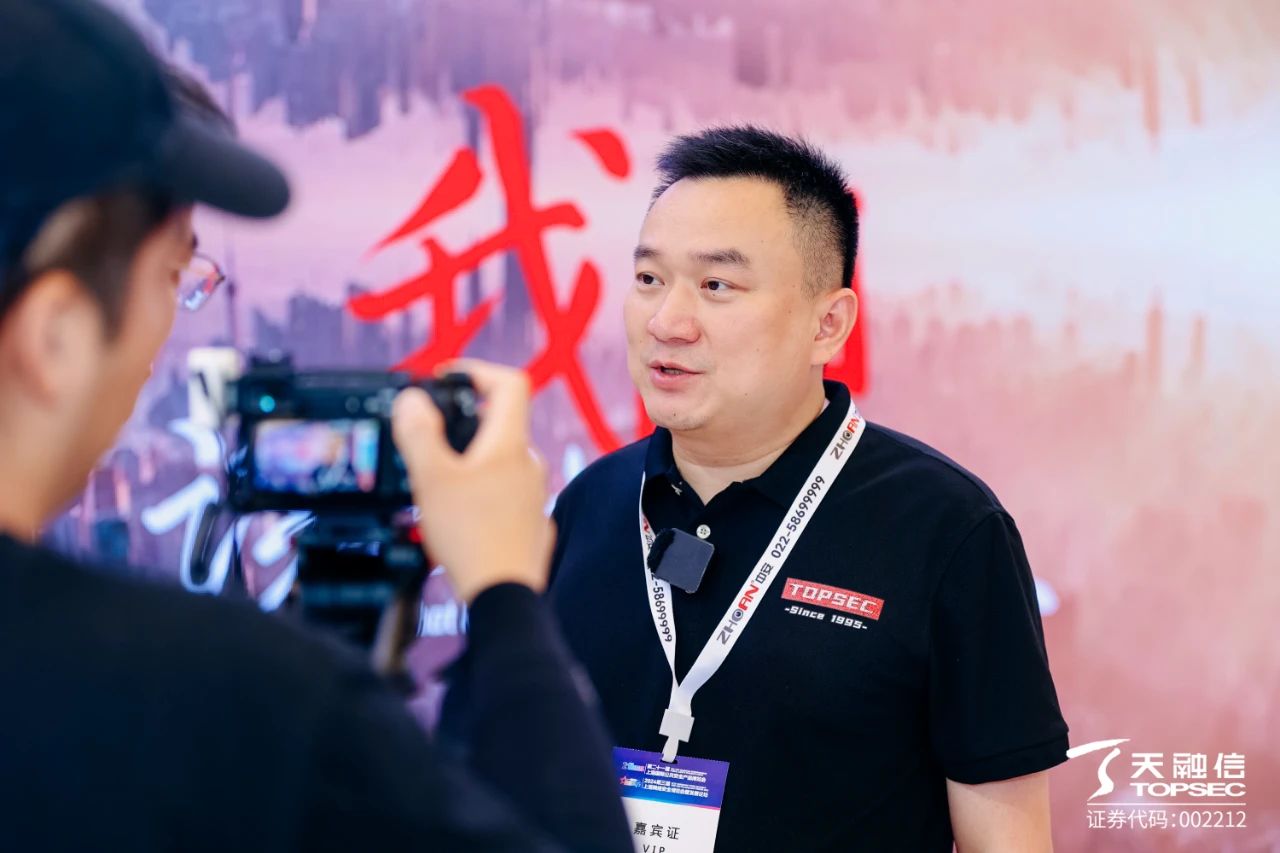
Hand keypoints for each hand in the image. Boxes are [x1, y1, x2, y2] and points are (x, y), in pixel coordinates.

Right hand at [391, 360, 552, 602]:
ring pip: (501, 461)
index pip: (510, 382)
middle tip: (430, 436)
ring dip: (471, 460)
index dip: (478, 370)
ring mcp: (534, 495)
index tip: (448, 378)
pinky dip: (481, 492)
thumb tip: (413, 399)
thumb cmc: (469, 536)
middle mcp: (529, 464)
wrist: (503, 596)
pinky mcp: (530, 523)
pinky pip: (505, 493)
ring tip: (437, 482)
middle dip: (464, 422)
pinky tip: (458, 515)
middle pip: (501, 423)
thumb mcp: (431, 478)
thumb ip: (419, 432)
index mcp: (509, 444)